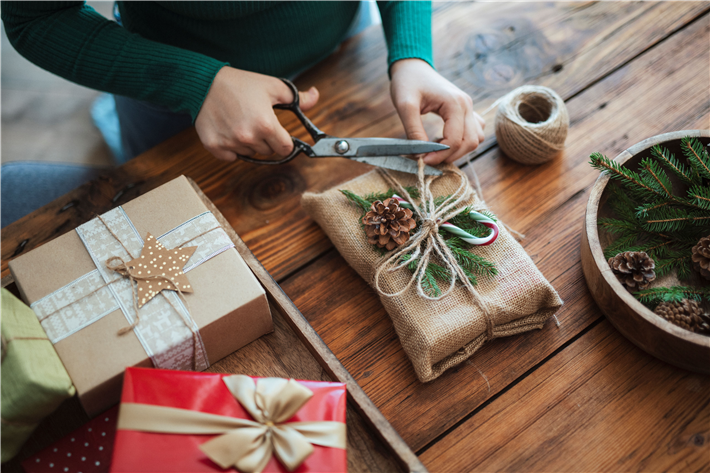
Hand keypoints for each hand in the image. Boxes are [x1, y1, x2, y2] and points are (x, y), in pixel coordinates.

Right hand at [195, 67, 318, 160]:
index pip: (285, 148)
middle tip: (256, 121)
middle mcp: (249, 137)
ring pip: (250, 154)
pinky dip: (231, 148)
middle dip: (266, 140)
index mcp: (266, 124)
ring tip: (240, 122)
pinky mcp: (215, 147)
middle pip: (268, 152)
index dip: (285, 142)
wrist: (204, 82)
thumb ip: (297, 97)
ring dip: (249, 143)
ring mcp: (231, 143)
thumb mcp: (272, 86)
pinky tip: (228, 129)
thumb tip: (315, 96)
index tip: (280, 135)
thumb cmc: (240, 83)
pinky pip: (231, 157)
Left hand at [390, 59, 484, 164]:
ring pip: (475, 139)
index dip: (440, 155)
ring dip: (458, 150)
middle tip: (428, 159)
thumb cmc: (408, 82)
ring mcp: (469, 108)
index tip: (422, 160)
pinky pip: (473, 132)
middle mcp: (467, 106)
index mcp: (455, 103)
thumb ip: (413, 131)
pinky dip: (462, 142)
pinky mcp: (466, 111)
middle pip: (470, 142)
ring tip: (436, 150)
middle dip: (450, 156)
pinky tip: (442, 141)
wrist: (413, 66)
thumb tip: (420, 154)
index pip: (455, 140)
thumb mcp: (405, 106)